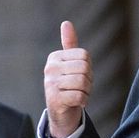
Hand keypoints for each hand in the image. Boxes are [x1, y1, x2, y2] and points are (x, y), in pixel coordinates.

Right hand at [43, 21, 90, 137]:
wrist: (61, 114)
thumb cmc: (69, 86)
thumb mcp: (70, 64)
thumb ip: (69, 44)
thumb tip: (66, 23)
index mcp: (54, 57)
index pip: (84, 55)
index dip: (88, 68)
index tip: (80, 76)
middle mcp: (50, 68)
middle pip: (84, 68)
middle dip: (88, 81)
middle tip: (80, 88)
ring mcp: (50, 84)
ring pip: (83, 82)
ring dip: (86, 92)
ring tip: (78, 95)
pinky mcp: (54, 99)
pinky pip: (79, 96)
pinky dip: (83, 102)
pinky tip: (76, 103)